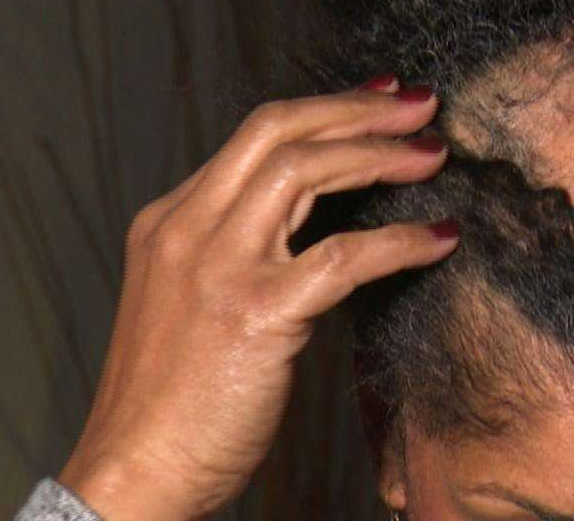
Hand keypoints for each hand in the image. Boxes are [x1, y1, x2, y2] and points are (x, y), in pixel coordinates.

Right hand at [58, 77, 458, 519]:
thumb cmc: (175, 402)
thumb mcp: (194, 301)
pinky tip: (439, 238)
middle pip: (279, 131)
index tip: (380, 99)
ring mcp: (217, 266)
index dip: (327, 109)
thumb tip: (316, 221)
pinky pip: (345, 255)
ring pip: (305, 171)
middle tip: (421, 104)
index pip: (256, 135)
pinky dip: (401, 240)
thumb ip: (239, 251)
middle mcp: (187, 228)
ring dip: (379, 154)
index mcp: (172, 221)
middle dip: (358, 109)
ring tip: (434, 153)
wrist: (134, 475)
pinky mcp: (254, 313)